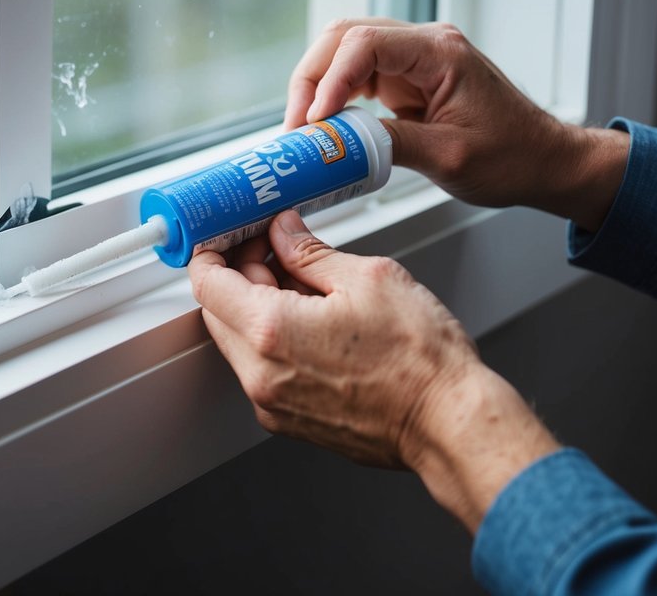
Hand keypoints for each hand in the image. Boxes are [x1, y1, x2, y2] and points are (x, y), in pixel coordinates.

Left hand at [190, 210, 559, 531]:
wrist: (449, 423)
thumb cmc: (419, 359)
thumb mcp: (367, 279)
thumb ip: (310, 252)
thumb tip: (282, 232)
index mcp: (271, 332)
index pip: (207, 284)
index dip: (214, 251)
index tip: (231, 235)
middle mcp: (260, 374)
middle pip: (218, 312)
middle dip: (241, 275)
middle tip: (278, 251)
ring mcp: (272, 403)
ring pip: (240, 341)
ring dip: (258, 308)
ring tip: (308, 286)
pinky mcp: (288, 420)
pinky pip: (263, 369)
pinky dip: (275, 341)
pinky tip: (315, 323)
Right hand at [283, 19, 627, 231]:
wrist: (545, 161)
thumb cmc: (512, 157)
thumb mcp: (449, 157)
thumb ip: (389, 143)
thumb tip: (336, 142)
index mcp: (440, 52)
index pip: (363, 45)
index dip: (329, 81)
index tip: (314, 122)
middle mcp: (424, 43)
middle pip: (343, 37)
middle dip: (311, 79)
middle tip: (296, 127)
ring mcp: (413, 57)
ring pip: (343, 51)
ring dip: (316, 85)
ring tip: (302, 128)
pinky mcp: (406, 77)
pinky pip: (356, 73)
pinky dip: (333, 95)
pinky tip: (323, 123)